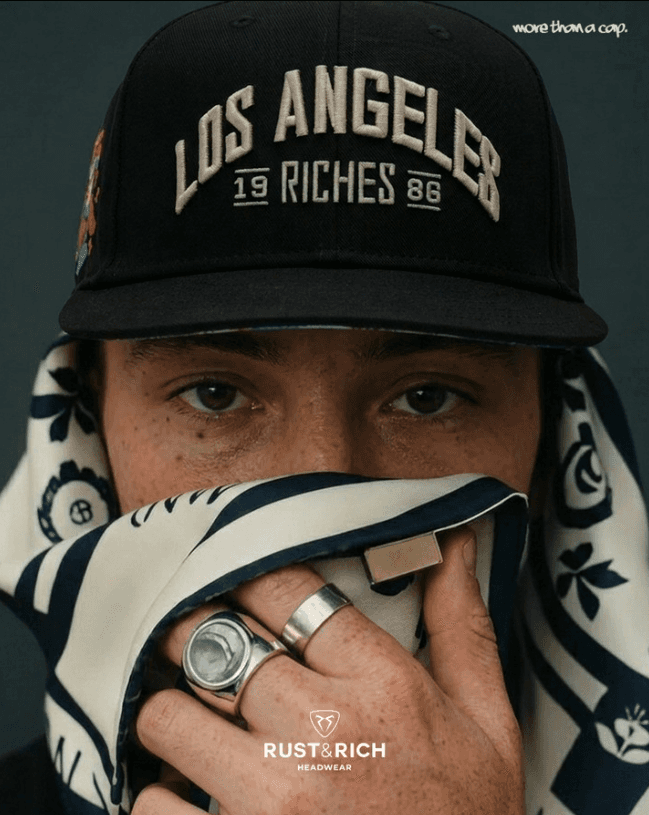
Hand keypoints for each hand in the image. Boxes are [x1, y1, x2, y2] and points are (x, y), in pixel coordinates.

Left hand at [133, 527, 523, 814]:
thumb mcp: (488, 723)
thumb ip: (462, 626)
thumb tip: (455, 539)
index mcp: (383, 687)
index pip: (285, 590)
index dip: (244, 575)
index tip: (229, 579)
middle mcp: (323, 733)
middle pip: (212, 643)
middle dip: (193, 635)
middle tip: (192, 640)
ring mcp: (271, 801)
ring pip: (168, 716)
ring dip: (172, 717)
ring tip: (194, 725)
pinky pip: (151, 804)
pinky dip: (161, 796)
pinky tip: (194, 797)